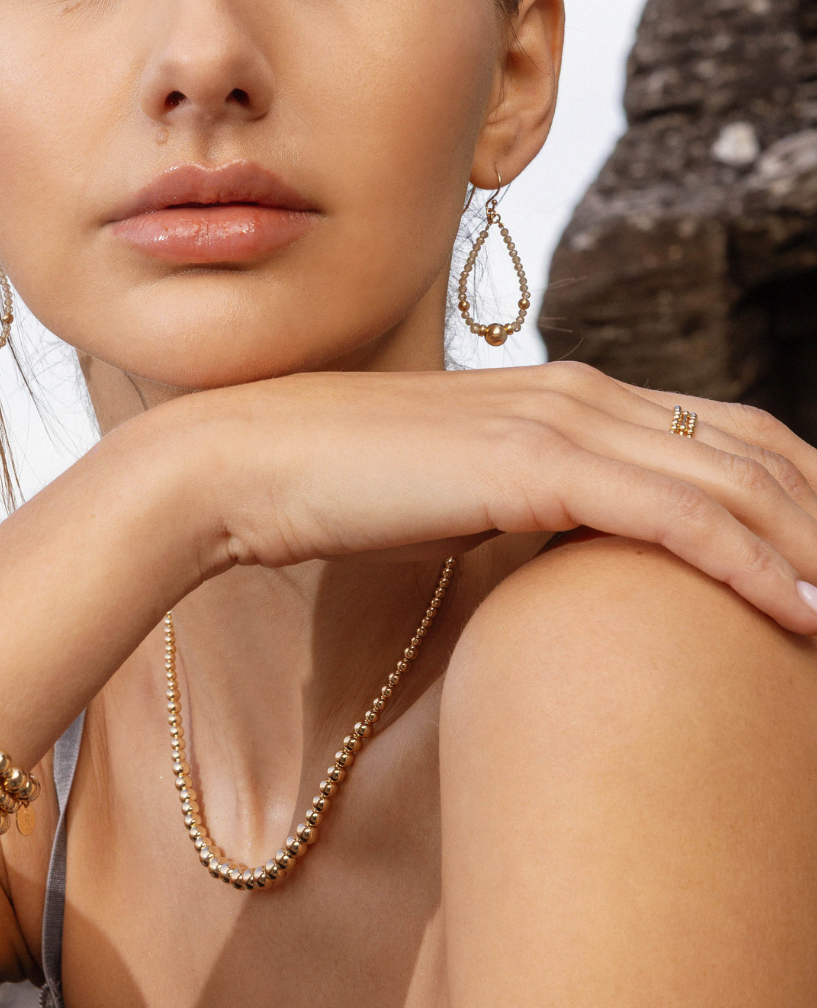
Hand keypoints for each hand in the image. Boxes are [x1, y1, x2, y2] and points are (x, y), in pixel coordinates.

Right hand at [176, 361, 816, 633]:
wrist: (248, 464)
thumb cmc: (344, 490)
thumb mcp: (465, 495)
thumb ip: (533, 509)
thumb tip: (572, 559)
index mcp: (573, 397)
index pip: (729, 434)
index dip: (802, 490)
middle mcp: (587, 394)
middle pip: (760, 449)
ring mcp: (566, 423)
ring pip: (738, 480)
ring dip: (816, 545)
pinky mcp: (538, 466)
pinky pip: (679, 518)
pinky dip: (753, 563)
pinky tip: (803, 612)